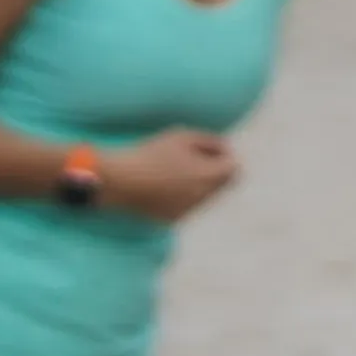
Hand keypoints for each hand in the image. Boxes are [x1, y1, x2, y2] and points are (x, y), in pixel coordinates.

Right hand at [102, 129, 238, 222]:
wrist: (120, 180)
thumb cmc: (152, 153)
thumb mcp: (183, 136)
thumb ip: (210, 140)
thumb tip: (226, 148)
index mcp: (209, 176)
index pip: (235, 168)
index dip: (224, 157)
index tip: (208, 150)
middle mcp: (204, 197)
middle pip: (222, 184)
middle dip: (213, 171)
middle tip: (189, 159)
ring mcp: (189, 211)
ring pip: (205, 196)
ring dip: (197, 184)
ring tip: (172, 172)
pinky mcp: (173, 219)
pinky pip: (186, 206)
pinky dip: (181, 197)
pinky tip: (161, 186)